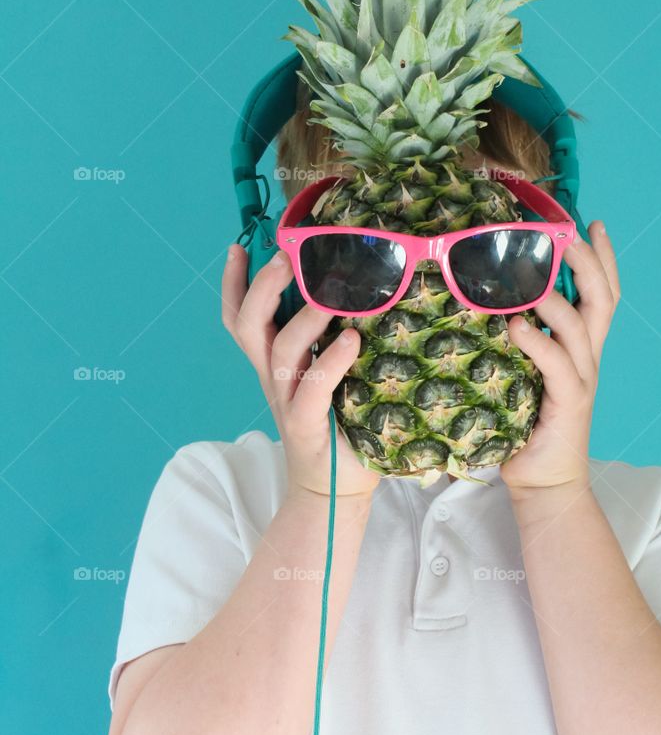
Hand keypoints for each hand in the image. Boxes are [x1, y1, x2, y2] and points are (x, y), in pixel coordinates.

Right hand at [221, 244, 381, 500]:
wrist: (332, 490)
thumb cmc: (336, 423)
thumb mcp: (324, 374)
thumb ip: (325, 339)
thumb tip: (351, 290)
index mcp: (272, 363)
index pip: (240, 317)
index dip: (233, 283)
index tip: (238, 244)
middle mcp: (273, 378)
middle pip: (249, 326)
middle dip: (262, 287)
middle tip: (285, 258)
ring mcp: (287, 401)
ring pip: (280, 351)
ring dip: (304, 318)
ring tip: (329, 295)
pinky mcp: (308, 425)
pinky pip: (315, 388)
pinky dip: (332, 360)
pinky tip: (352, 339)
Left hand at [500, 221, 619, 494]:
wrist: (543, 481)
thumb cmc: (526, 422)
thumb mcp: (523, 369)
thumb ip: (518, 336)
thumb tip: (487, 298)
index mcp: (581, 346)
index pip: (603, 292)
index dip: (603, 257)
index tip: (591, 221)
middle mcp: (587, 357)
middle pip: (602, 300)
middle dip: (589, 263)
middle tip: (568, 235)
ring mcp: (581, 379)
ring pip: (579, 327)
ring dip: (555, 299)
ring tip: (531, 279)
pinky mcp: (568, 403)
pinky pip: (557, 366)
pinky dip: (538, 342)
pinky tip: (516, 327)